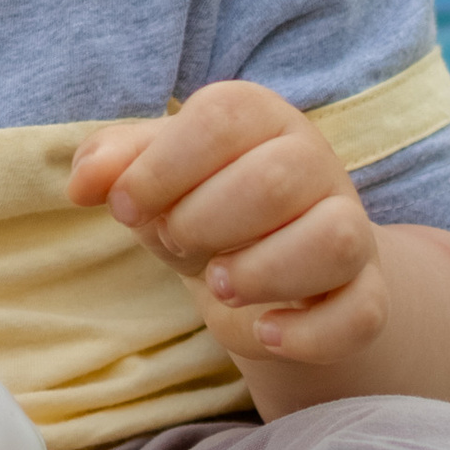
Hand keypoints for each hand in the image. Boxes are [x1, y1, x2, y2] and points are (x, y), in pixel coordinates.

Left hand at [69, 82, 388, 372]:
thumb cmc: (200, 201)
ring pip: (336, 239)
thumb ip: (113, 163)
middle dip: (206, 220)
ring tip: (219, 284)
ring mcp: (350, 227)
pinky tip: (263, 331)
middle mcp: (314, 162)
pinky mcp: (365, 291)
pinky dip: (309, 332)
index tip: (124, 208)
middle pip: (277, 178)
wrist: (263, 261)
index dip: (162, 166)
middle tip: (175, 242)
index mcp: (259, 117)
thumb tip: (83, 184)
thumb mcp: (151, 174)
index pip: (221, 118)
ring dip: (265, 270)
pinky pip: (362, 311)